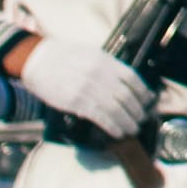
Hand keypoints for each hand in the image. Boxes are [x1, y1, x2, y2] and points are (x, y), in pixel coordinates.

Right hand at [21, 39, 155, 143]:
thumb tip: (126, 83)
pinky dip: (112, 126)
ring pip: (116, 109)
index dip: (143, 92)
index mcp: (105, 60)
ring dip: (127, 122)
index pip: (132, 78)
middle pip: (127, 96)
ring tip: (132, 129)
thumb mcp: (90, 54)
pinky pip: (100, 117)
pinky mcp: (76, 101)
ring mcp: (88, 88)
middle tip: (141, 120)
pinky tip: (118, 132)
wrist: (37, 59)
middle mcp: (99, 74)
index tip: (148, 102)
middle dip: (137, 111)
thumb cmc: (64, 57)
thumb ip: (108, 67)